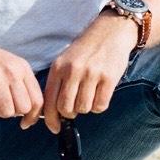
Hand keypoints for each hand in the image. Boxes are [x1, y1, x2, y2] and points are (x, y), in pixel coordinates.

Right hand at [0, 38, 43, 128]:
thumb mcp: (11, 66)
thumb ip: (23, 86)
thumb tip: (30, 114)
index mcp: (22, 67)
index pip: (38, 100)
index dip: (33, 116)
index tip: (25, 122)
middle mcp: (11, 71)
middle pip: (23, 108)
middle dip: (13, 112)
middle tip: (2, 104)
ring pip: (7, 112)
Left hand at [42, 13, 136, 133]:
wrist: (110, 32)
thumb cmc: (85, 51)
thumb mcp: (65, 61)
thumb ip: (58, 83)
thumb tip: (52, 113)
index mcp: (58, 67)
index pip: (49, 100)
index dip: (50, 119)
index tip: (54, 127)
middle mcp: (73, 71)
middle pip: (66, 108)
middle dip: (70, 113)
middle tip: (76, 106)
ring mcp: (91, 74)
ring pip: (83, 109)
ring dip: (86, 108)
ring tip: (89, 95)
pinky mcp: (108, 78)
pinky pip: (100, 105)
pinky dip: (99, 106)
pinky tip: (100, 94)